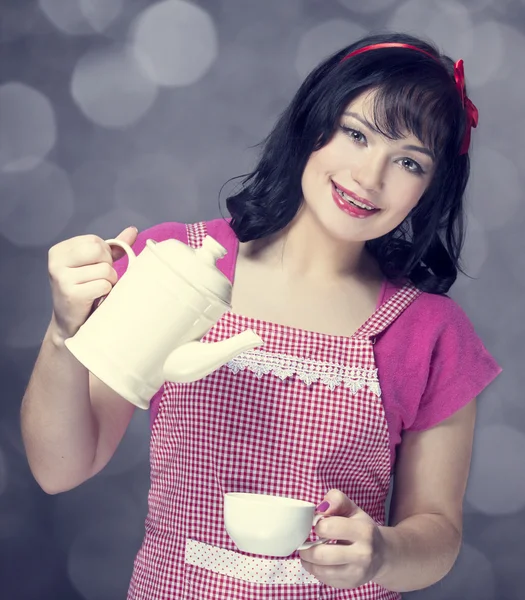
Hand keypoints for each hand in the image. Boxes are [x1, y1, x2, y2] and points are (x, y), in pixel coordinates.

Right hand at [48, 226, 138, 340]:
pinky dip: (106, 292)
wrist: (70, 323)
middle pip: (99, 251)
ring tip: (97, 290)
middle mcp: (56, 262)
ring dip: (109, 281)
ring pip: (105, 270)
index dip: (104, 254)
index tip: (96, 268)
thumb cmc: (85, 290)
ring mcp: (61, 278)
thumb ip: (112, 247)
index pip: (95, 241)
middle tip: (99, 279)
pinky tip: (95, 298)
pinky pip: (103, 285)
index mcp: (59, 250)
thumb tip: (133, 230)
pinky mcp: (71, 294)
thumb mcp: (95, 264)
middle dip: (107, 265)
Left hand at [299, 489, 385, 588]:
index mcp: (363, 531)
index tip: (316, 525)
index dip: (317, 525)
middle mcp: (363, 554)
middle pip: (321, 555)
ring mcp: (357, 573)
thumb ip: (337, 499)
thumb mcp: (353, 509)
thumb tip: (321, 507)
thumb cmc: (362, 528)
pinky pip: (325, 580)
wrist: (382, 554)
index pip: (328, 528)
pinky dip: (316, 570)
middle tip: (304, 542)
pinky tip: (317, 562)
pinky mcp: (351, 584)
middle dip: (306, 548)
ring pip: (320, 571)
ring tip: (307, 552)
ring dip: (308, 561)